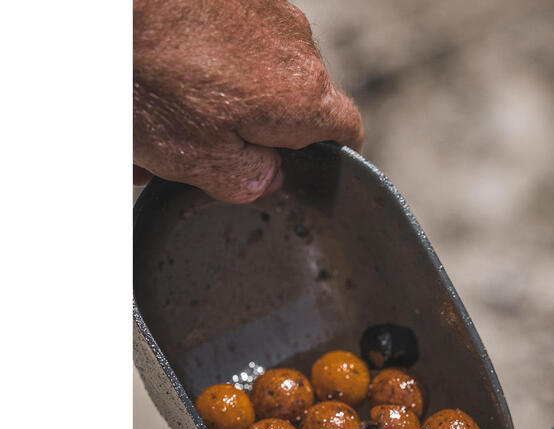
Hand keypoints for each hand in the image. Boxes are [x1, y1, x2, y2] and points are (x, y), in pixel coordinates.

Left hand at [133, 0, 363, 202]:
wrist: (104, 1)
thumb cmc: (148, 75)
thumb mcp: (200, 160)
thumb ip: (251, 180)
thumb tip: (270, 175)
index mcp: (303, 95)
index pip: (345, 131)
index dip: (326, 155)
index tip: (297, 166)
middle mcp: (294, 44)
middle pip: (294, 102)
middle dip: (253, 130)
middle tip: (201, 150)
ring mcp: (264, 7)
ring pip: (256, 71)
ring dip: (220, 97)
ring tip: (165, 111)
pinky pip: (228, 38)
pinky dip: (201, 61)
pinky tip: (160, 73)